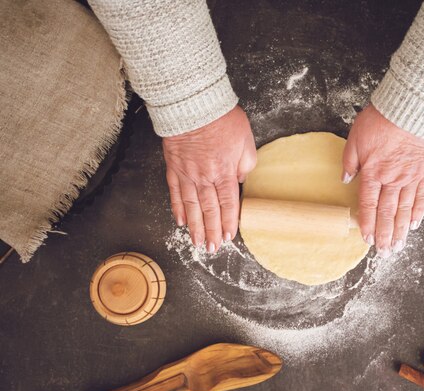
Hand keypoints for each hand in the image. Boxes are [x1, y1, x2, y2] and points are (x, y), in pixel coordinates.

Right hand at [163, 106, 255, 251]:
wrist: (192, 104)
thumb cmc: (222, 119)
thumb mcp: (246, 141)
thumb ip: (246, 165)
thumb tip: (240, 179)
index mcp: (224, 172)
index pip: (228, 204)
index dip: (229, 222)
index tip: (230, 236)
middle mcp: (204, 178)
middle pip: (209, 211)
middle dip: (212, 232)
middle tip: (213, 249)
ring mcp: (186, 174)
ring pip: (190, 207)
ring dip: (195, 227)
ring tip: (197, 243)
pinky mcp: (173, 167)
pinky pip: (175, 193)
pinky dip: (177, 209)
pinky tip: (180, 220)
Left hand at [343, 105, 423, 257]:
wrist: (412, 108)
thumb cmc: (382, 119)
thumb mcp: (356, 137)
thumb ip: (349, 161)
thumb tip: (345, 179)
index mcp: (373, 172)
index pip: (368, 204)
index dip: (367, 224)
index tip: (366, 239)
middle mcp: (392, 179)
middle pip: (387, 213)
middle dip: (385, 235)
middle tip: (384, 252)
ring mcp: (410, 177)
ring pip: (404, 209)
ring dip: (401, 230)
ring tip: (399, 246)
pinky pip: (421, 197)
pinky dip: (418, 212)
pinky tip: (414, 225)